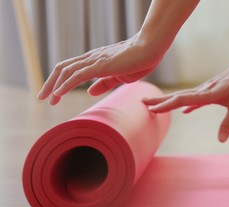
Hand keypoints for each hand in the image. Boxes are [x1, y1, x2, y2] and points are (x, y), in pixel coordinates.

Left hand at [37, 33, 162, 104]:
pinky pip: (78, 75)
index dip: (58, 80)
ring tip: (48, 99)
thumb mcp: (119, 76)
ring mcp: (95, 61)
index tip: (53, 94)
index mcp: (95, 61)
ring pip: (67, 71)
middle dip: (50, 83)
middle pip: (63, 68)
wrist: (149, 49)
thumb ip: (104, 83)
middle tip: (43, 98)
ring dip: (54, 85)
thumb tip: (90, 92)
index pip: (70, 69)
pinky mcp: (101, 66)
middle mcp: (91, 58)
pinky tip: (59, 93)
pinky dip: (66, 84)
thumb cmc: (139, 61)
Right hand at [142, 63, 228, 142]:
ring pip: (182, 96)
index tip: (151, 109)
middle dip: (159, 101)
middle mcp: (202, 91)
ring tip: (154, 105)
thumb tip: (221, 141)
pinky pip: (194, 99)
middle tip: (141, 103)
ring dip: (168, 100)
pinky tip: (184, 111)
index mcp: (206, 94)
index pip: (182, 100)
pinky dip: (185, 104)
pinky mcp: (210, 91)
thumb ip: (228, 123)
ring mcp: (205, 90)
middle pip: (176, 96)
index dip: (167, 105)